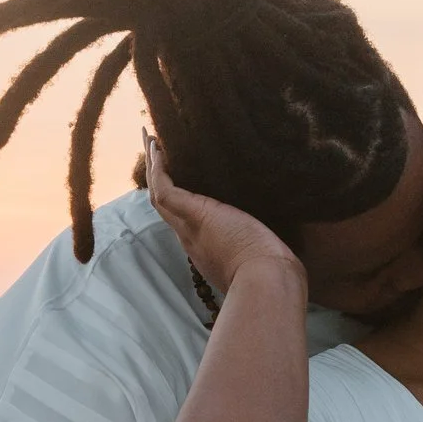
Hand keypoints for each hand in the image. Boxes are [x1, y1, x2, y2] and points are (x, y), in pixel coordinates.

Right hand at [144, 130, 299, 296]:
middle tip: (152, 150)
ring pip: (159, 194)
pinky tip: (156, 147)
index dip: (175, 197)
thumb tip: (272, 240)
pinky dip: (158, 169)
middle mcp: (189, 238)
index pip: (182, 218)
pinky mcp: (196, 215)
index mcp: (205, 246)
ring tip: (150, 140)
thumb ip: (257, 244)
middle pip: (163, 205)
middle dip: (156, 178)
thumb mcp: (259, 254)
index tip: (174, 177)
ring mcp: (189, 227)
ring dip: (153, 167)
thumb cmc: (272, 273)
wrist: (267, 281)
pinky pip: (165, 189)